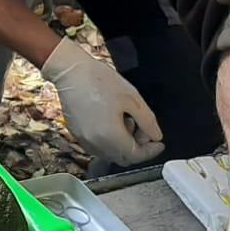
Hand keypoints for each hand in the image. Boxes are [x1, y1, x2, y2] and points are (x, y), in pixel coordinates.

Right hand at [38, 38, 164, 165]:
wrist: (71, 71)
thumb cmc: (100, 81)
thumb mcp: (132, 98)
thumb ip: (148, 121)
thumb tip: (155, 136)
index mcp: (111, 136)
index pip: (136, 156)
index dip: (151, 151)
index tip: (158, 142)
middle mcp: (95, 143)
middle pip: (123, 158)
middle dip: (137, 148)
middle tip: (143, 130)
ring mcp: (83, 140)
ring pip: (109, 154)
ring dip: (122, 145)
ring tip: (125, 122)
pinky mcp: (76, 134)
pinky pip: (97, 147)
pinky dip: (108, 142)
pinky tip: (110, 122)